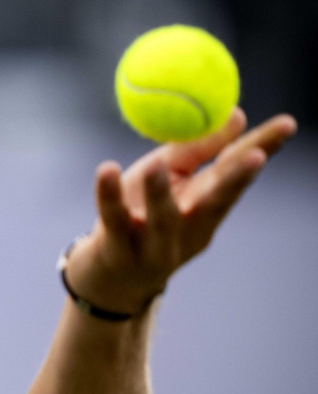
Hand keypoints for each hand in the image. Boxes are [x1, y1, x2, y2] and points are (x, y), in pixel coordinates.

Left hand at [65, 108, 296, 315]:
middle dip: (237, 180)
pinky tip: (106, 170)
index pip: (237, 174)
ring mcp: (154, 245)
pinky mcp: (118, 251)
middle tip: (255, 154)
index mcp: (204, 208)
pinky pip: (114, 220)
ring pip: (162, 220)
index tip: (287, 123)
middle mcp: (188, 230)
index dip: (263, 148)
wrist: (108, 278)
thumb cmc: (140, 216)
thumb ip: (198, 150)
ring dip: (160, 193)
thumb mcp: (170, 179)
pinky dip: (109, 195)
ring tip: (156, 165)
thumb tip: (237, 114)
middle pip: (215, 203)